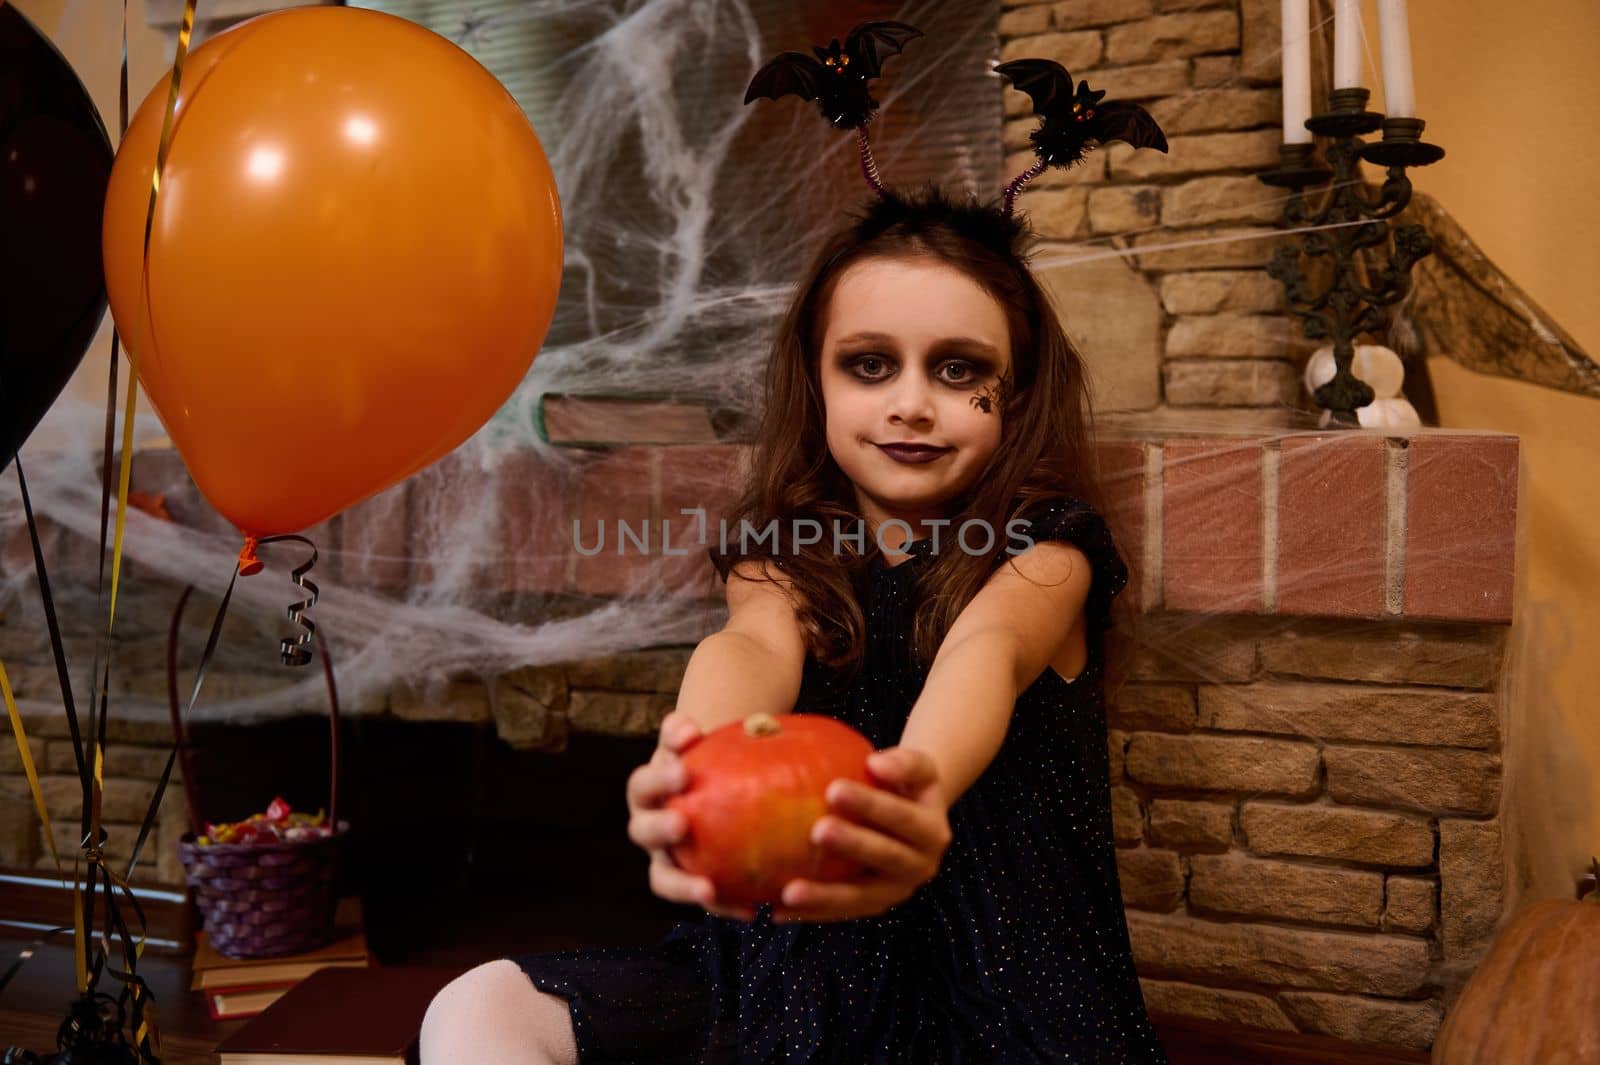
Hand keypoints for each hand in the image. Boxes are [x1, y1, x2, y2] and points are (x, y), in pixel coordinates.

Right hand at [625, 711, 756, 920]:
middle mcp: (647, 827)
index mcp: (646, 791)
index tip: (684, 773)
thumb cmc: (702, 756)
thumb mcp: (691, 741)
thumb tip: (688, 729)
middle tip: (681, 824)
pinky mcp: (687, 883)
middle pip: (642, 832)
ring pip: (662, 878)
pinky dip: (723, 905)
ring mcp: (664, 858)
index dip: (659, 780)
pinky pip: (703, 899)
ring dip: (682, 886)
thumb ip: (683, 732)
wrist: (709, 783)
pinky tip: (752, 909)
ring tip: (707, 889)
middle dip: (659, 829)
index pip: (643, 784)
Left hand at [771, 747, 951, 923]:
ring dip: (826, 897)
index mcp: (932, 832)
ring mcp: (897, 891)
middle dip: (852, 845)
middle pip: (885, 858)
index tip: (834, 789)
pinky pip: (841, 912)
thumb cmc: (907, 784)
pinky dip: (812, 913)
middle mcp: (921, 867)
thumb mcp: (918, 767)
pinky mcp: (874, 906)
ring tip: (789, 891)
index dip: (872, 805)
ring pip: (861, 897)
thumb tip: (876, 763)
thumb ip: (904, 762)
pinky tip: (778, 910)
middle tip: (817, 831)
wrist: (914, 818)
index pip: (902, 817)